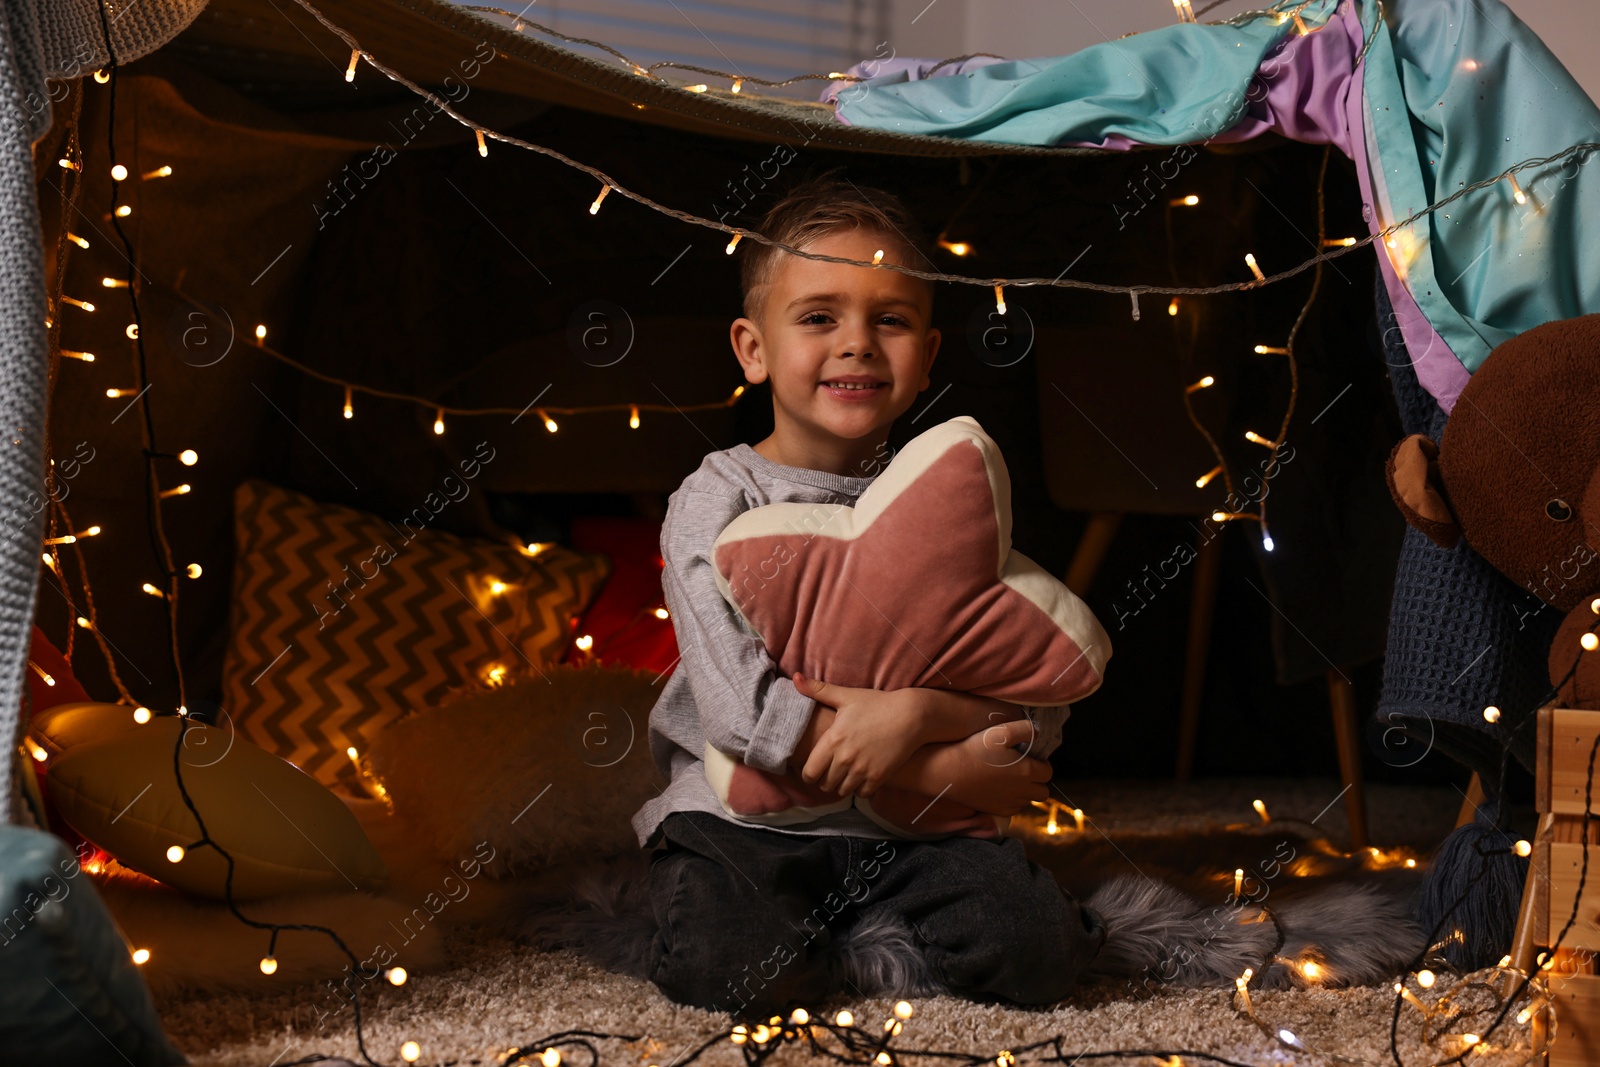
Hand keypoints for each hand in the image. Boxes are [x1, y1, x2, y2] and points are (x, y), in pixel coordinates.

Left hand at [793, 673, 930, 798]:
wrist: (911, 716)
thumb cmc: (877, 704)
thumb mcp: (847, 696)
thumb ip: (818, 690)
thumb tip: (795, 678)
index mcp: (833, 740)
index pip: (809, 772)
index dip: (808, 774)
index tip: (813, 770)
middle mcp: (845, 758)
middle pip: (825, 784)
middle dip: (825, 780)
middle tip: (829, 772)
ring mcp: (863, 770)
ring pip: (842, 791)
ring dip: (841, 785)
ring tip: (845, 774)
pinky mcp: (879, 777)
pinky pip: (861, 794)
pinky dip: (860, 789)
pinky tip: (862, 777)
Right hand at [893, 719, 1052, 815]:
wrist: (950, 772)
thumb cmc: (975, 749)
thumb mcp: (1000, 731)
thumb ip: (1025, 729)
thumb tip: (1039, 732)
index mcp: (1027, 771)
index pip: (1048, 772)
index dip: (1042, 764)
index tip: (1030, 757)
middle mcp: (1023, 791)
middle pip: (1043, 792)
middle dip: (1038, 781)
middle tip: (1023, 769)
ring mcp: (1010, 803)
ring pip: (1028, 801)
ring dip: (1025, 791)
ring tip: (1009, 777)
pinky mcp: (998, 811)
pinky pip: (1014, 809)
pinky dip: (1012, 800)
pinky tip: (999, 788)